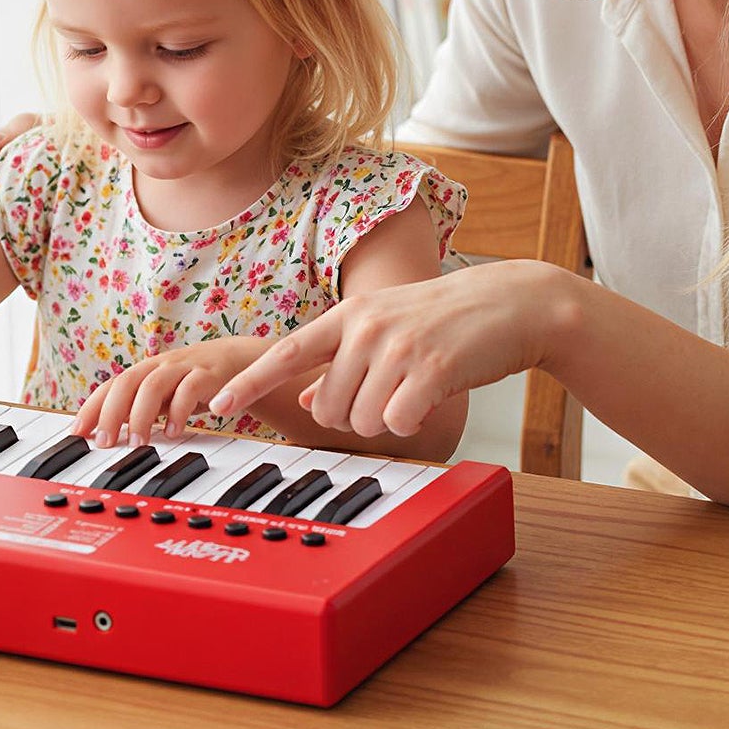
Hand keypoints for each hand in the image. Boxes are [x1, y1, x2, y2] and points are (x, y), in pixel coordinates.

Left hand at [70, 338, 258, 447]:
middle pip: (127, 382)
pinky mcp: (207, 374)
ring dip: (141, 415)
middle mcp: (159, 366)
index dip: (91, 408)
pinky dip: (179, 411)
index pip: (110, 386)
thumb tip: (104, 438)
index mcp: (144, 372)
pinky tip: (174, 432)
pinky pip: (190, 389)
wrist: (234, 360)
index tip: (76, 433)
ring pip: (153, 384)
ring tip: (136, 443)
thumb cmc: (190, 383)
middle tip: (104, 444)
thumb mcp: (161, 399)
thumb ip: (136, 413)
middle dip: (111, 413)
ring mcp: (182, 368)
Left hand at [209, 260, 576, 437]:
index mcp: (348, 317)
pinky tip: (431, 396)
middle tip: (390, 390)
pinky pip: (399, 424)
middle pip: (328, 407)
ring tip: (413, 387)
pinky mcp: (429, 369)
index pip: (286, 352)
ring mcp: (396, 347)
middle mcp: (365, 328)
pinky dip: (414, 422)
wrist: (511, 304)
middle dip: (354, 415)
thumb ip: (343, 358)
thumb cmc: (446, 322)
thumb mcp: (386, 326)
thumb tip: (304, 400)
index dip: (250, 382)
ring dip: (386, 420)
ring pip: (362, 421)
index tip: (217, 402)